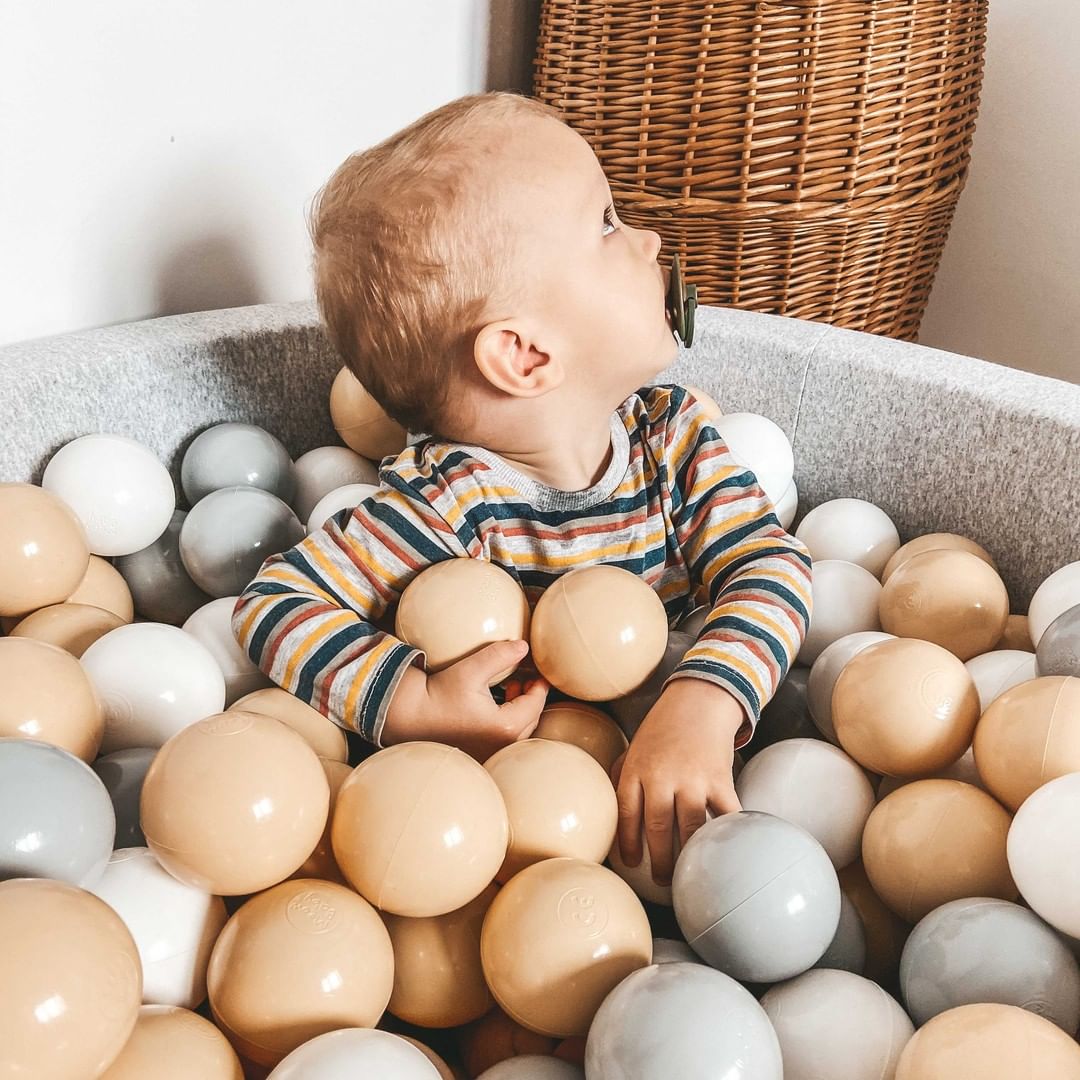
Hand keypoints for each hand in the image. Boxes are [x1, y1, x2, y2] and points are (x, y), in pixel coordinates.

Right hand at [424, 639, 549, 760]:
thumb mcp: (470, 670)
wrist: (411, 716)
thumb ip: (499, 655)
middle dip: (532, 698)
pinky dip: (507, 721)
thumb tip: (524, 646)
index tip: (538, 672)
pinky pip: (504, 738)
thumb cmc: (439, 694)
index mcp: (505, 727)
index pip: (536, 704)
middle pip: (531, 719)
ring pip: (519, 731)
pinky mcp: (479, 754)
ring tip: (511, 689)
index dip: (540, 685)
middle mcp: (501, 745)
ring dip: (520, 710)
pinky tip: (495, 705)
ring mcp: (490, 753)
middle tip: (527, 678)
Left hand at [613, 678, 743, 886]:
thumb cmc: (663, 729)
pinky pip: (723, 815)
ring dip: (689, 855)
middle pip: (657, 828)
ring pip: (689, 828)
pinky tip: (724, 849)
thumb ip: (622, 778)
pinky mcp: (718, 778)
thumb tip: (612, 814)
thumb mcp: (634, 749)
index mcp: (635, 770)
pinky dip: (725, 834)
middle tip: (662, 880)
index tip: (631, 863)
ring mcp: (691, 779)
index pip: (626, 814)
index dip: (627, 843)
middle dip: (659, 860)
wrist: (699, 701)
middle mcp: (661, 776)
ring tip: (689, 871)